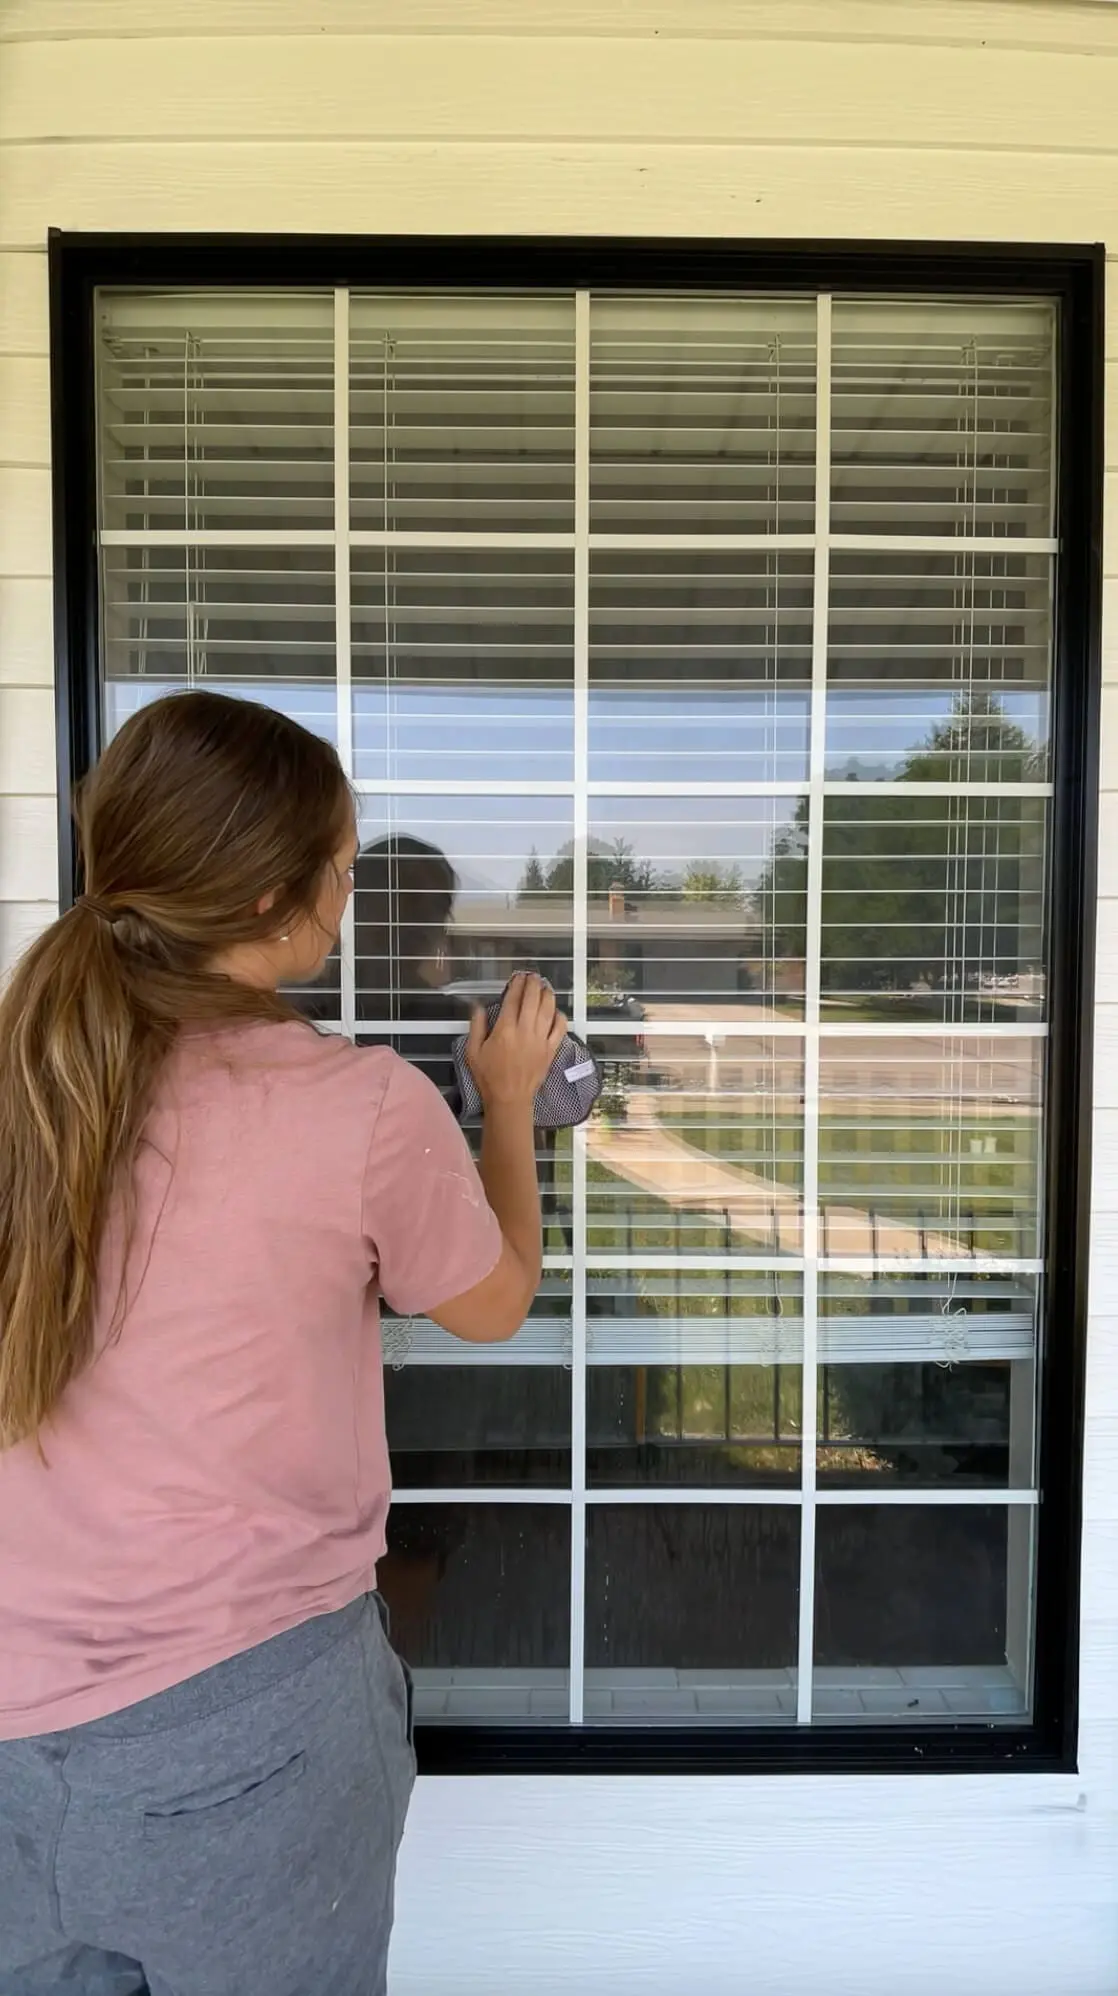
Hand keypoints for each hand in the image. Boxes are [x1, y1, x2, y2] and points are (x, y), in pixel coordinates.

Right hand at [466, 973, 567, 1110]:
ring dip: (547, 995)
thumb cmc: (489, 1076)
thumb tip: (478, 1006)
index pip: (513, 999)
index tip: (517, 977)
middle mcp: (525, 1031)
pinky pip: (560, 1028)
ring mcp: (541, 1040)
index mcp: (505, 1029)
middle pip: (533, 999)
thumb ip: (476, 1026)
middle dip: (533, 984)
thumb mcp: (472, 1051)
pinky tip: (555, 1011)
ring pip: (548, 1009)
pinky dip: (559, 1016)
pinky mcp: (551, 1050)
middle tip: (533, 977)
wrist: (509, 1099)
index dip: (516, 984)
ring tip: (544, 987)